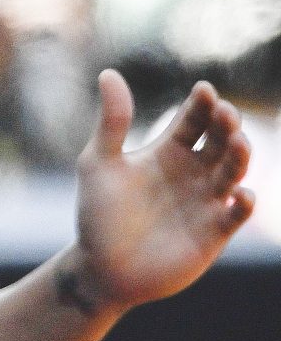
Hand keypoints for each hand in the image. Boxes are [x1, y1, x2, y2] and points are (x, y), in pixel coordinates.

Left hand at [70, 70, 253, 312]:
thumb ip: (112, 122)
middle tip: (225, 113)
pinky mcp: (215, 232)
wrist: (102, 267)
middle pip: (220, 140)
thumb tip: (108, 73)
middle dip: (227, 125)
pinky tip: (240, 193)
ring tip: (238, 141)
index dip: (202, 105)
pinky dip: (243, 202)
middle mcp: (192, 172)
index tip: (204, 91)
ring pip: (234, 171)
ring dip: (241, 156)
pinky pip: (237, 213)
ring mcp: (206, 201)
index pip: (193, 120)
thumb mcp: (100, 163)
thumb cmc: (97, 213)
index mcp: (166, 152)